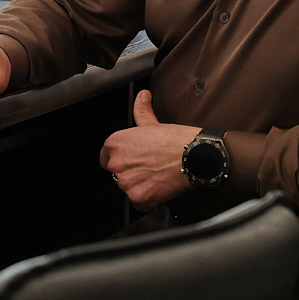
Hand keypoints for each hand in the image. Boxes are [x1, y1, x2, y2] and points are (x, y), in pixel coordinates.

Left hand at [99, 90, 197, 211]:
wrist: (192, 155)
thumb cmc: (173, 140)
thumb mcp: (152, 122)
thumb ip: (141, 110)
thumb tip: (142, 96)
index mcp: (115, 143)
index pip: (106, 157)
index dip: (121, 159)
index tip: (132, 160)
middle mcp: (116, 163)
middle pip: (117, 174)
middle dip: (131, 173)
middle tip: (149, 167)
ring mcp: (126, 181)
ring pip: (128, 188)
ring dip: (139, 186)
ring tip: (156, 175)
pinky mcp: (138, 197)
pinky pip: (139, 203)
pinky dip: (148, 199)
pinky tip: (159, 187)